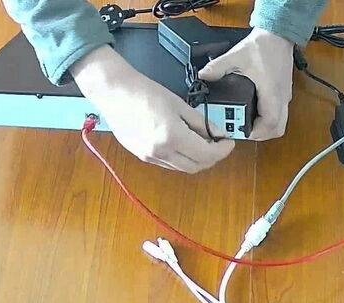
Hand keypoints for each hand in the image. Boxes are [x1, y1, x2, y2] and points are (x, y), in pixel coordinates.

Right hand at [71, 45, 234, 172]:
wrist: (115, 92)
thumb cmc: (145, 92)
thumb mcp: (180, 105)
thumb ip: (202, 123)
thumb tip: (219, 134)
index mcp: (172, 137)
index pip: (207, 154)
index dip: (222, 150)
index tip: (228, 142)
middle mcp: (161, 152)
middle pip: (197, 166)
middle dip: (212, 157)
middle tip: (218, 144)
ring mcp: (150, 156)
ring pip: (183, 168)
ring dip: (197, 160)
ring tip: (202, 143)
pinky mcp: (142, 156)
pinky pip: (169, 164)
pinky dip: (182, 159)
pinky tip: (184, 145)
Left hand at [198, 28, 294, 140]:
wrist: (279, 34)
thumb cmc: (262, 46)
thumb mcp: (236, 55)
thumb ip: (217, 67)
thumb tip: (202, 76)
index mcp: (271, 92)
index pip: (269, 123)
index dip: (256, 133)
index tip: (241, 131)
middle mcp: (281, 98)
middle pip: (278, 129)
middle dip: (261, 135)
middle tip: (243, 130)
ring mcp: (285, 96)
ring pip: (280, 124)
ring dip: (265, 128)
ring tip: (248, 124)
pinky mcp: (284, 93)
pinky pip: (280, 114)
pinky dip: (269, 120)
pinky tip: (255, 112)